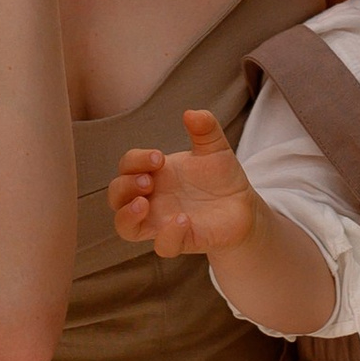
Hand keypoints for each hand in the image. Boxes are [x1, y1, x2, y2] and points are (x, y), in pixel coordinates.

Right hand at [111, 107, 261, 261]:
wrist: (243, 206)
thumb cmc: (220, 177)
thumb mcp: (214, 147)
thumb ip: (205, 128)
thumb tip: (191, 113)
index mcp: (155, 174)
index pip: (127, 166)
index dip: (135, 161)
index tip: (159, 158)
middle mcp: (152, 199)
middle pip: (116, 196)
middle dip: (125, 186)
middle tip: (149, 180)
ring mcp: (162, 222)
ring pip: (125, 227)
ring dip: (127, 215)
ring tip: (144, 204)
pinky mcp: (181, 241)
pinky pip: (162, 247)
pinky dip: (167, 235)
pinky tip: (183, 220)